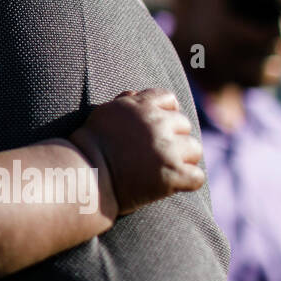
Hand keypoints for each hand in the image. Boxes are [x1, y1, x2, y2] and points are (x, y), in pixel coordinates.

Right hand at [69, 90, 204, 216]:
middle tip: (157, 154)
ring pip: (195, 149)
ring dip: (183, 159)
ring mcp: (167, 149)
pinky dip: (186, 182)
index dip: (166, 113)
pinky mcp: (173, 175)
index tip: (159, 128)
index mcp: (140, 106)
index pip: (168, 99)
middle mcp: (156, 123)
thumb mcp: (104, 114)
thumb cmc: (88, 147)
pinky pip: (197, 176)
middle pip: (184, 124)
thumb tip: (136, 95)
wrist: (84, 176)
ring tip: (164, 169)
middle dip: (174, 138)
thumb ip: (125, 102)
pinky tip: (171, 185)